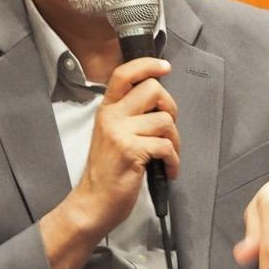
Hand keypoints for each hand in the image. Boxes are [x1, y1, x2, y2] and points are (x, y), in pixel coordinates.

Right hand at [68, 57, 179, 235]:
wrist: (93, 203)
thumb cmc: (108, 172)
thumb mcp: (112, 135)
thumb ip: (129, 115)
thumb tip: (159, 102)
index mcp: (107, 110)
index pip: (124, 74)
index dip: (147, 65)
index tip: (164, 67)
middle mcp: (111, 117)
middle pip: (153, 90)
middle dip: (170, 107)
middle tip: (167, 129)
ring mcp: (120, 133)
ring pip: (164, 119)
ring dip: (175, 140)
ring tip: (167, 155)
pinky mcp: (131, 152)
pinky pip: (166, 145)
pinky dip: (173, 160)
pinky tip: (168, 169)